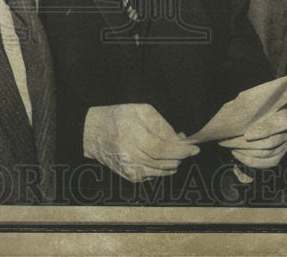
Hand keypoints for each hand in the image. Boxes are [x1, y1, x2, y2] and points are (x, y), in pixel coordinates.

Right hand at [83, 104, 199, 182]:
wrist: (92, 132)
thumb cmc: (118, 116)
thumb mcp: (140, 110)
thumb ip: (161, 124)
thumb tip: (180, 140)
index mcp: (130, 134)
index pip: (161, 149)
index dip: (180, 151)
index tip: (194, 149)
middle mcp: (128, 154)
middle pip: (163, 162)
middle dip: (180, 157)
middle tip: (188, 150)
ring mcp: (127, 168)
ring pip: (160, 171)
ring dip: (173, 163)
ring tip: (174, 151)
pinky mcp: (128, 176)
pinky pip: (153, 176)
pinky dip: (162, 168)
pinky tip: (161, 158)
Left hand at [218, 109, 286, 167]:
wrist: (269, 114)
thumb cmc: (259, 105)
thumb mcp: (255, 100)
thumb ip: (249, 104)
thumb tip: (234, 112)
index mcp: (285, 114)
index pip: (279, 124)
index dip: (263, 131)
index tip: (246, 135)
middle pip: (269, 143)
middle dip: (246, 144)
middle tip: (227, 141)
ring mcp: (285, 146)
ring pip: (267, 154)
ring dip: (245, 152)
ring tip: (229, 146)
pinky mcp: (279, 156)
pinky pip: (266, 163)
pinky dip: (250, 160)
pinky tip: (236, 153)